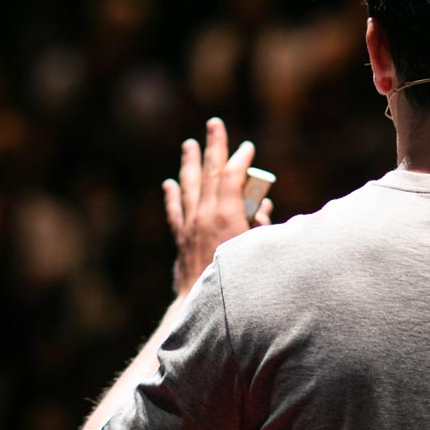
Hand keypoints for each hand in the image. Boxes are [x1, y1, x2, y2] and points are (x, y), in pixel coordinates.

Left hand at [163, 117, 271, 296]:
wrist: (206, 305)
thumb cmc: (241, 279)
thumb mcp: (258, 248)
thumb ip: (259, 223)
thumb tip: (260, 206)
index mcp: (226, 215)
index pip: (231, 177)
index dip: (240, 160)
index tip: (247, 147)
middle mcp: (204, 215)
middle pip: (208, 174)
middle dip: (213, 147)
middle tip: (214, 124)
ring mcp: (189, 226)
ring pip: (188, 187)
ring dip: (190, 164)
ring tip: (189, 145)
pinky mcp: (181, 240)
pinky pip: (175, 212)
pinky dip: (173, 196)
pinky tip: (170, 184)